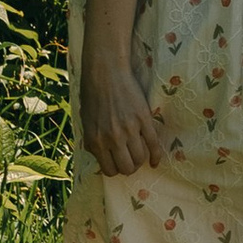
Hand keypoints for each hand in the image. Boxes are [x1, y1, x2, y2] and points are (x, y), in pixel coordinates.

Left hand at [81, 58, 169, 176]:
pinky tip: (155, 161)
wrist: (105, 72)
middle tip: (131, 160)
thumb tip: (101, 156)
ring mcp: (129, 130)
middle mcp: (112, 138)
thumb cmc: (92, 95)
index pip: (109, 170)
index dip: (116, 169)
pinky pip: (153, 144)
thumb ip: (93, 141)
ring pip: (140, 158)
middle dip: (130, 167)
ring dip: (141, 160)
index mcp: (95, 141)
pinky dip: (156, 156)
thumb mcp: (86, 123)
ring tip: (140, 155)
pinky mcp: (143, 120)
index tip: (119, 163)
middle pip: (127, 168)